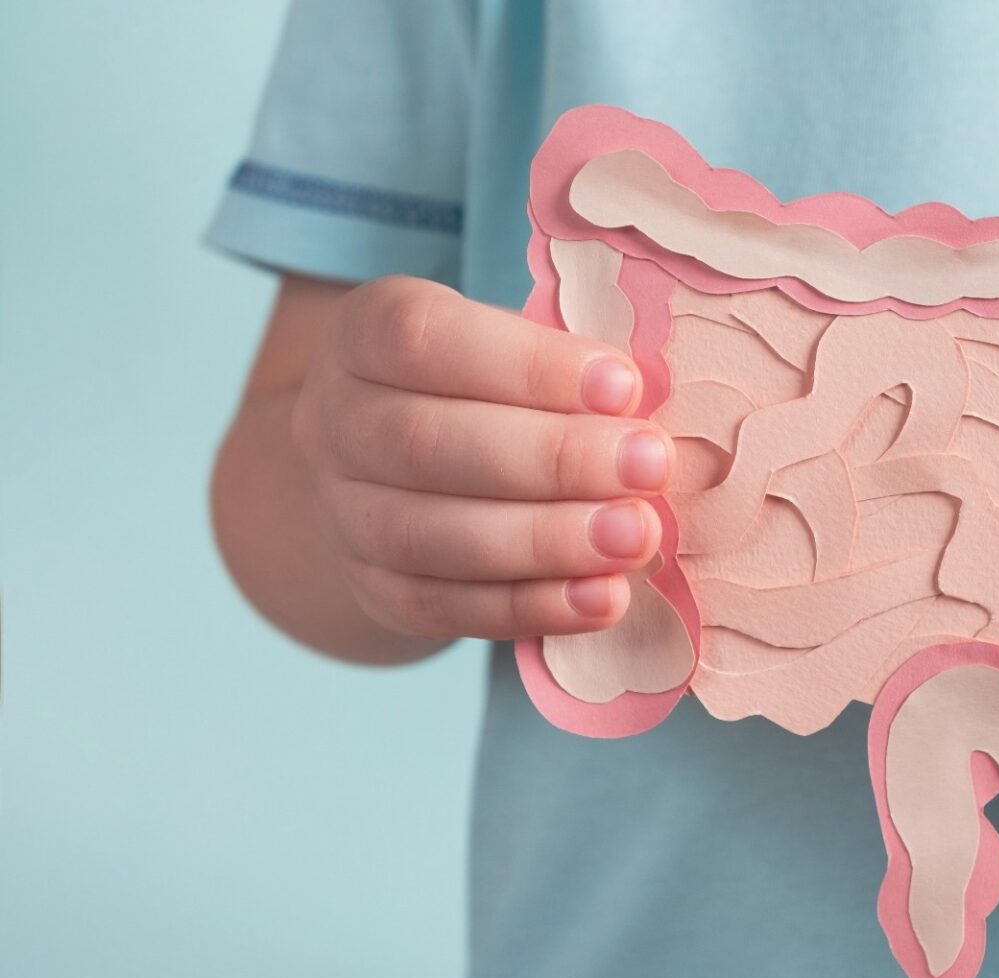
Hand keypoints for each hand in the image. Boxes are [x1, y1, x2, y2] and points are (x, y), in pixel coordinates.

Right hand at [290, 276, 675, 639]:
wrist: (394, 472)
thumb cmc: (486, 388)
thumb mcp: (512, 345)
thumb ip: (566, 369)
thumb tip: (648, 408)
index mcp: (363, 333)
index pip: (422, 337)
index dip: (527, 365)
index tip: (624, 386)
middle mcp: (333, 421)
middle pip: (425, 443)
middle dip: (553, 458)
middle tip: (650, 467)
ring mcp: (343, 512)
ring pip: (430, 535)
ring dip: (547, 540)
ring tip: (637, 537)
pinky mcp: (371, 589)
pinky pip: (442, 607)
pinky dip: (530, 606)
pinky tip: (603, 599)